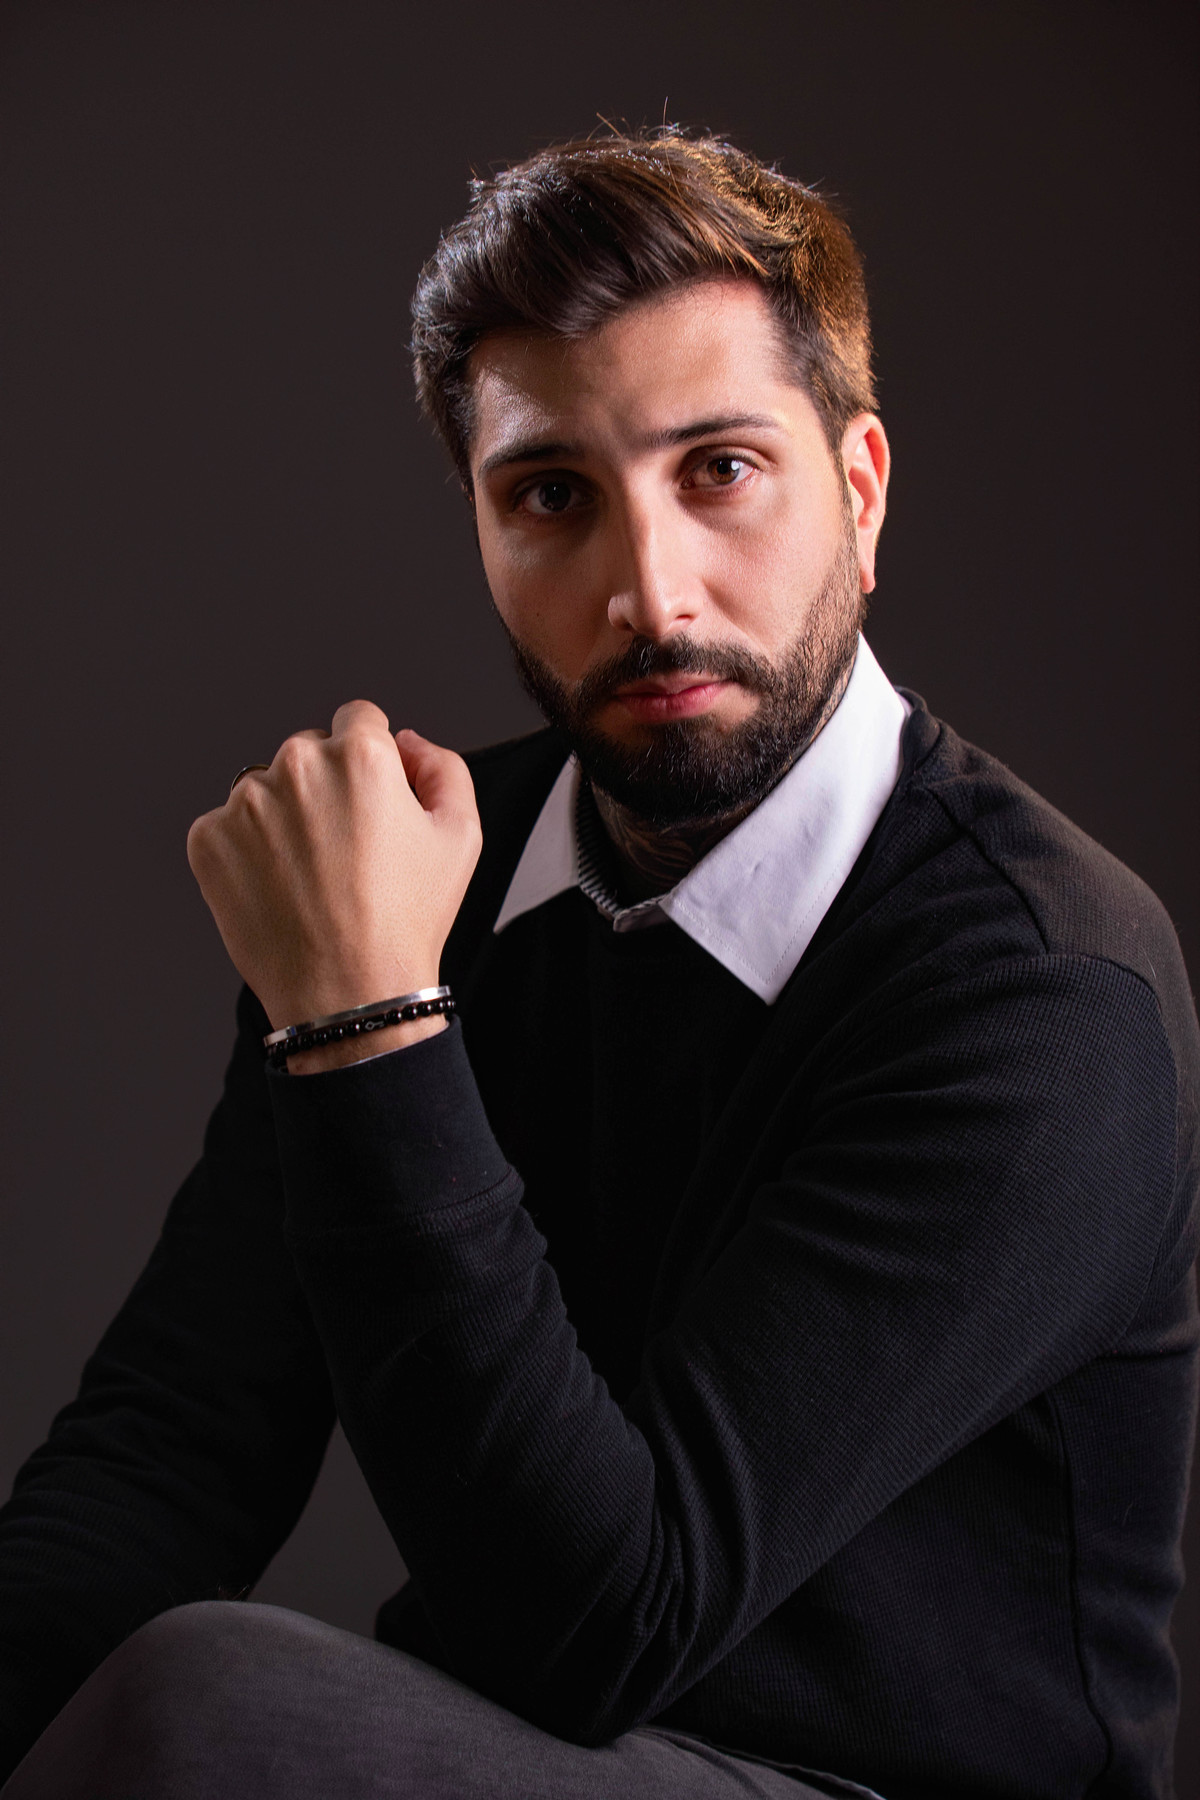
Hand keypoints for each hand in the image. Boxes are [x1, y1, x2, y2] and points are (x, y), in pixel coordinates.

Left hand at [187, 702, 481, 1065]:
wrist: (348, 992)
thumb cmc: (406, 921)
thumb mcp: (461, 836)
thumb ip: (444, 767)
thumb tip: (408, 743)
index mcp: (359, 755)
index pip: (359, 719)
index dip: (372, 760)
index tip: (370, 801)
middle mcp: (296, 765)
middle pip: (309, 752)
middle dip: (325, 787)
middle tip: (345, 850)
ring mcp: (245, 803)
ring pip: (266, 789)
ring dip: (283, 818)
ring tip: (310, 876)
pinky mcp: (209, 839)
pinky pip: (228, 827)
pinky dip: (247, 852)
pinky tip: (279, 888)